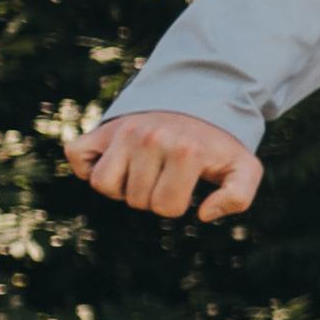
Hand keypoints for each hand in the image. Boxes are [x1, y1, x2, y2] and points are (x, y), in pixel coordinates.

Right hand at [69, 108, 261, 222]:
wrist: (196, 106)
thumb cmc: (216, 147)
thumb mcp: (243, 169)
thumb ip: (238, 196)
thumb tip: (202, 213)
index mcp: (186, 152)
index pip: (166, 207)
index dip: (174, 205)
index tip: (183, 186)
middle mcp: (151, 138)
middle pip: (135, 200)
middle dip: (150, 196)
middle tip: (163, 174)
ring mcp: (124, 131)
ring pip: (103, 185)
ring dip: (121, 187)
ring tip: (141, 170)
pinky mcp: (102, 128)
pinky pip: (76, 156)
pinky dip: (87, 166)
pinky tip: (112, 162)